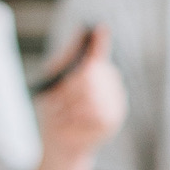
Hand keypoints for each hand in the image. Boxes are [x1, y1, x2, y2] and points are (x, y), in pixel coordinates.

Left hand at [35, 27, 126, 159]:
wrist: (59, 141)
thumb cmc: (56, 109)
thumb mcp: (55, 79)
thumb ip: (68, 57)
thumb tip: (83, 30)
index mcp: (95, 69)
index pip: (98, 52)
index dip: (99, 41)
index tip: (101, 28)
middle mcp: (109, 83)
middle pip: (89, 75)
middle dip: (67, 88)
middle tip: (55, 102)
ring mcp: (114, 101)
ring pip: (91, 95)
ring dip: (69, 106)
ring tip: (62, 116)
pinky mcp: (113, 119)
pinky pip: (95, 113)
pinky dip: (78, 119)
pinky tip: (72, 124)